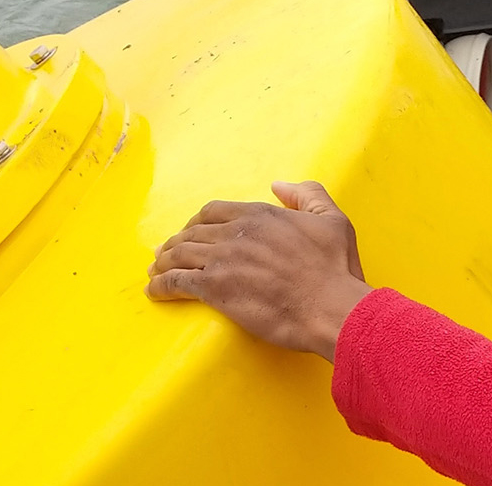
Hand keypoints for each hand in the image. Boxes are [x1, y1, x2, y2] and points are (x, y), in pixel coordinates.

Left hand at [146, 181, 374, 361]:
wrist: (332, 307)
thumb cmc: (336, 268)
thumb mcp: (333, 220)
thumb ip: (308, 195)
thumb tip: (279, 184)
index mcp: (260, 215)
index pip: (213, 211)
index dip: (197, 222)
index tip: (192, 232)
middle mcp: (236, 233)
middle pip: (191, 233)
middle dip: (175, 242)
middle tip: (167, 253)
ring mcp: (222, 260)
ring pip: (178, 254)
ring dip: (163, 262)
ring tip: (156, 271)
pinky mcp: (214, 289)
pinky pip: (176, 282)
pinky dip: (161, 285)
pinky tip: (154, 291)